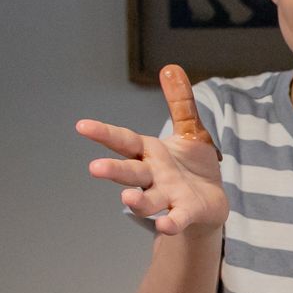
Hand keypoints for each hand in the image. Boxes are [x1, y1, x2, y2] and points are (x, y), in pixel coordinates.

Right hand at [79, 64, 227, 235]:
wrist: (212, 202)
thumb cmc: (193, 166)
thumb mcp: (189, 130)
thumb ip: (180, 103)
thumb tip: (170, 67)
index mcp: (149, 153)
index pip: (123, 140)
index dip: (104, 133)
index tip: (81, 126)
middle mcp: (153, 176)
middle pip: (130, 172)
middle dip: (114, 170)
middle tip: (95, 168)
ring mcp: (167, 196)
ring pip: (147, 199)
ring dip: (138, 200)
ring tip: (127, 199)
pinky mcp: (186, 212)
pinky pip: (176, 218)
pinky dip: (170, 222)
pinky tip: (165, 225)